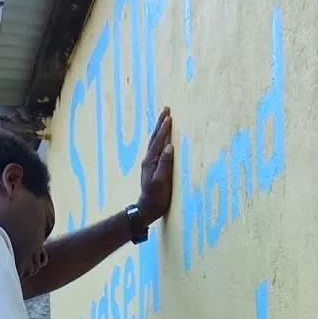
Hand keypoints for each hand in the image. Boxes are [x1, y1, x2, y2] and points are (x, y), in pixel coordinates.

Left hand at [137, 107, 173, 223]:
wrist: (147, 209)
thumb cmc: (156, 197)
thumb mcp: (161, 181)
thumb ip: (165, 164)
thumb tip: (169, 146)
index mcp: (151, 161)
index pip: (158, 141)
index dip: (164, 129)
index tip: (169, 116)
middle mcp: (148, 160)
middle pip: (154, 138)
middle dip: (160, 123)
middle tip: (166, 109)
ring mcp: (149, 164)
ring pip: (154, 142)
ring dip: (159, 129)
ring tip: (164, 119)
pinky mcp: (152, 168)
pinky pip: (156, 149)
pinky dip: (159, 139)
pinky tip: (162, 138)